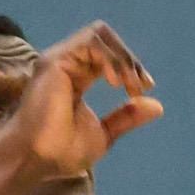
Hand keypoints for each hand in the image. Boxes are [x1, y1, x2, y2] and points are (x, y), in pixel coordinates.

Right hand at [14, 19, 162, 180]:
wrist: (38, 160)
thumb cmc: (62, 152)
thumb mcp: (104, 134)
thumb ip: (126, 117)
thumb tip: (156, 105)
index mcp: (77, 77)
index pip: (107, 55)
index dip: (131, 66)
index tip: (144, 89)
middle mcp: (67, 63)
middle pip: (106, 39)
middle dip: (130, 60)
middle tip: (140, 86)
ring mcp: (59, 59)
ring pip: (100, 35)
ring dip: (122, 58)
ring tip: (129, 85)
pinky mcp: (55, 60)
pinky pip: (91, 41)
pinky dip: (110, 57)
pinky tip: (114, 80)